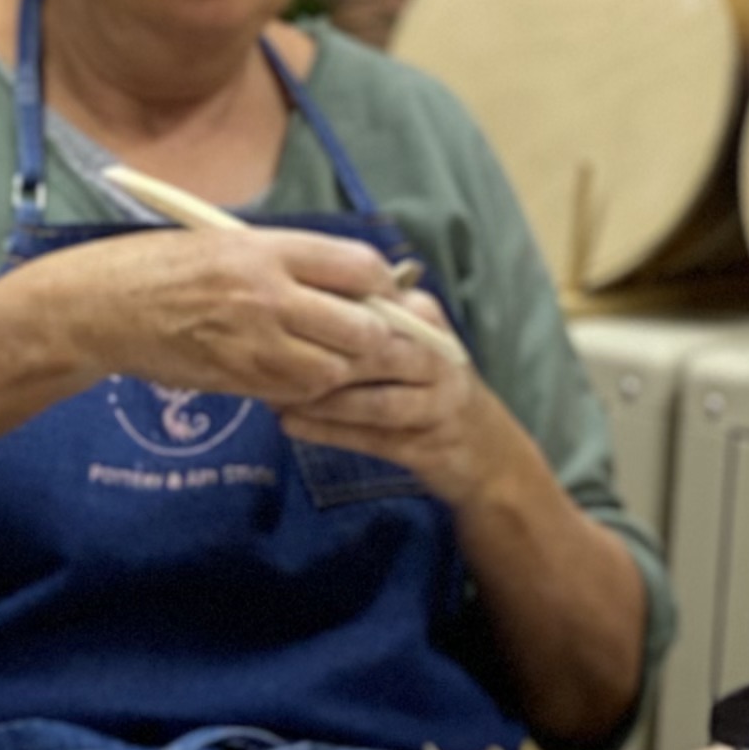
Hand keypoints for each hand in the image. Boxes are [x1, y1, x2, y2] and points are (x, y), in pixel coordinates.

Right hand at [42, 224, 440, 418]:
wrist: (101, 306)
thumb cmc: (161, 266)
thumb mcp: (227, 242)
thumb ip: (288, 260)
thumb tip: (352, 280)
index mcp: (265, 249)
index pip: (360, 268)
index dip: (383, 286)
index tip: (383, 294)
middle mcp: (265, 295)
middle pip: (362, 328)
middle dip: (375, 336)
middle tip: (369, 336)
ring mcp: (251, 342)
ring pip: (335, 370)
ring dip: (342, 368)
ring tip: (329, 356)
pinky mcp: (236, 379)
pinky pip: (296, 393)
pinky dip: (307, 389)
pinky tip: (293, 373)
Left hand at [277, 288, 499, 505]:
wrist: (484, 450)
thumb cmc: (423, 385)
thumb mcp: (400, 339)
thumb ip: (359, 317)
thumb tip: (289, 298)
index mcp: (423, 318)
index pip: (371, 304)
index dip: (320, 308)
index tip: (271, 312)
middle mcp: (436, 355)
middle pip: (374, 351)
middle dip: (317, 356)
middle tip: (264, 358)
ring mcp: (438, 402)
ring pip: (376, 401)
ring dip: (322, 401)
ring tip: (273, 398)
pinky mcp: (429, 444)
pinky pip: (374, 438)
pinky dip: (330, 433)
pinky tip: (290, 426)